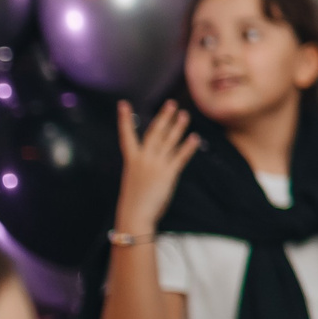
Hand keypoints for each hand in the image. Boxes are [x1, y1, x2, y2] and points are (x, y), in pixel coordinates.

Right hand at [114, 101, 200, 237]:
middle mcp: (143, 159)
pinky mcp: (168, 174)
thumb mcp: (134, 179)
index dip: (124, 119)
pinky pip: (180, 157)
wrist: (135, 215)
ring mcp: (156, 165)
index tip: (123, 104)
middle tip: (172, 103)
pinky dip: (188, 147)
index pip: (126, 135)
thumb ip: (142, 166)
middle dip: (164, 117)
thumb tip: (153, 159)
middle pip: (155, 132)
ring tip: (185, 115)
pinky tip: (195, 138)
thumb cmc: (134, 201)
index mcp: (131, 160)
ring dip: (178, 127)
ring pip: (169, 141)